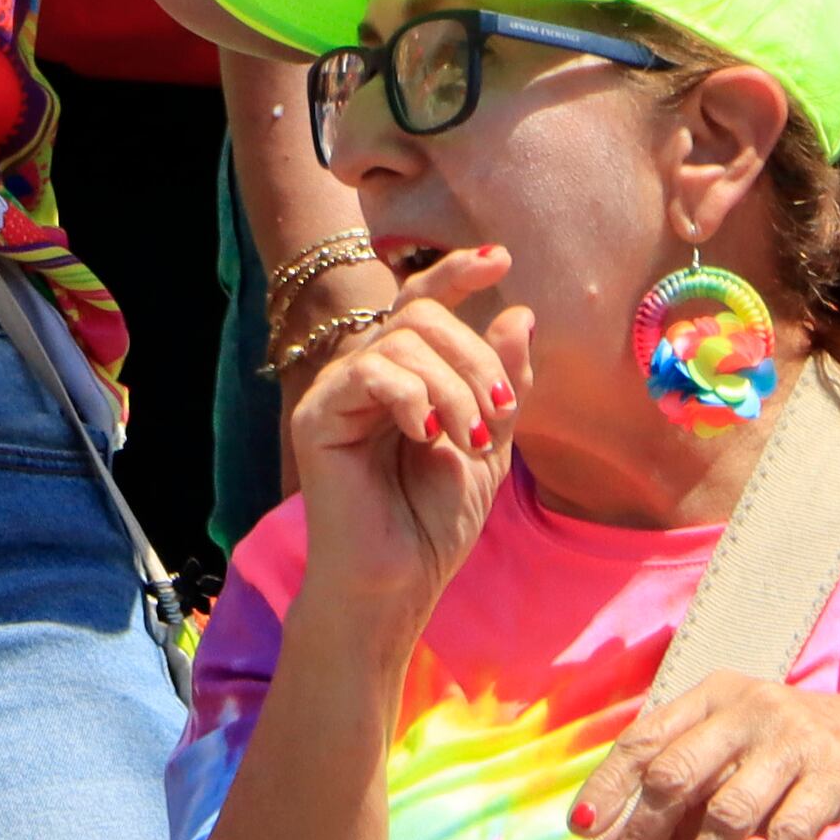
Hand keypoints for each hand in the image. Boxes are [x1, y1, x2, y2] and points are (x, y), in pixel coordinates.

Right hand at [282, 240, 532, 630]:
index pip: (421, 301)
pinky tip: (426, 435)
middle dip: (473, 355)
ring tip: (469, 440)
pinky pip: (369, 371)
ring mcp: (338, 392)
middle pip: (420, 314)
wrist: (399, 582)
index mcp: (403, 375)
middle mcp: (366, 373)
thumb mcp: (490, 445)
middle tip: (498, 412)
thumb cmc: (435, 522)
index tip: (502, 258)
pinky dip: (412, 396)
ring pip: (402, 340)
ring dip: (453, 387)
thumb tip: (520, 312)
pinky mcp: (318, 417)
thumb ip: (503, 383)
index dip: (456, 271)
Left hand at [573, 676, 839, 839]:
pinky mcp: (837, 770)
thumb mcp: (737, 760)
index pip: (645, 740)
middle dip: (643, 831)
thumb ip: (686, 793)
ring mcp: (795, 736)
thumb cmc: (794, 757)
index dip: (608, 787)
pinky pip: (789, 830)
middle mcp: (750, 706)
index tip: (580, 829)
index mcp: (715, 695)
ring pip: (729, 810)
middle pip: (677, 773)